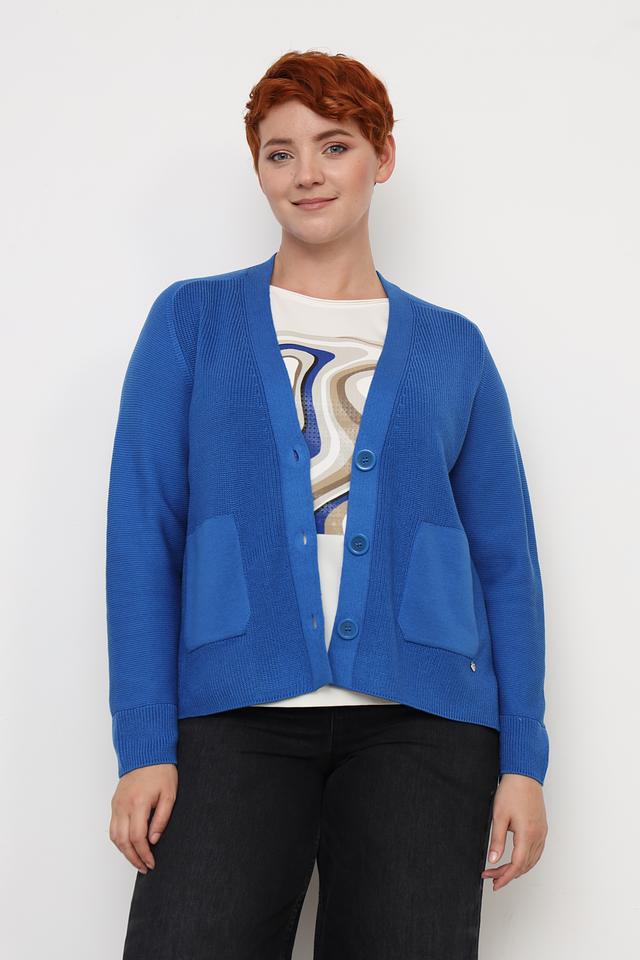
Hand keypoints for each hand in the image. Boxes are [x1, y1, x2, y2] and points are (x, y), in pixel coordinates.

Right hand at [109, 763, 177, 872]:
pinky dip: (119, 840)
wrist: (146, 753)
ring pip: (114, 836)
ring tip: (137, 860)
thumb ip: (162, 819)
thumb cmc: (161, 772)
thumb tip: (154, 840)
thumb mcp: (169, 794)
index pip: (137, 837)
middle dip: (133, 858)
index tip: (151, 863)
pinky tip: (129, 846)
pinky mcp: (114, 803)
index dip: (144, 854)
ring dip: (124, 852)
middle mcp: (124, 805)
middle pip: (123, 841)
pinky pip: (113, 827)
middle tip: (144, 867)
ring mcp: (117, 805)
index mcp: (139, 803)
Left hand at [481, 773, 547, 890]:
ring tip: (501, 871)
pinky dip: (526, 860)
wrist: (524, 775)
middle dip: (508, 875)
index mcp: (527, 835)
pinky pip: (537, 852)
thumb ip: (497, 841)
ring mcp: (542, 832)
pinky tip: (516, 860)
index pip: (517, 865)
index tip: (495, 883)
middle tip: (492, 877)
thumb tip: (493, 860)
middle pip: (525, 865)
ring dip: (517, 869)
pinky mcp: (542, 828)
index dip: (505, 877)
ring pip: (532, 860)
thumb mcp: (498, 816)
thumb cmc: (511, 791)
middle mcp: (538, 836)